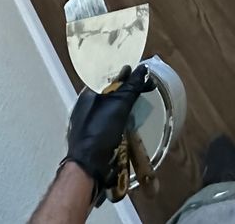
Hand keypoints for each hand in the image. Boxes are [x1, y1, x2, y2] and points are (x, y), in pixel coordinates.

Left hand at [63, 65, 153, 189]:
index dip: (125, 73)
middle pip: (111, 91)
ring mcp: (90, 122)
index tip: (142, 73)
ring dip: (128, 104)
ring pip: (112, 107)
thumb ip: (131, 87)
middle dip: (129, 88)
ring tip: (143, 102)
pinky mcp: (96, 136)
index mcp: (87, 94)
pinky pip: (112, 121)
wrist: (88, 167)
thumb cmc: (100, 132)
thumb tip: (142, 68)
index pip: (107, 76)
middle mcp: (87, 106)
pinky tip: (133, 121)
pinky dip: (124, 118)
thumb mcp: (118, 106)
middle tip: (147, 88)